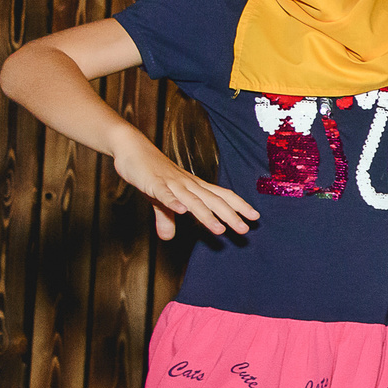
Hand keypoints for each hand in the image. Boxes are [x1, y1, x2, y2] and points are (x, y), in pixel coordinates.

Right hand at [114, 136, 258, 240]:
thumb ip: (166, 218)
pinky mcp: (153, 183)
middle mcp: (187, 184)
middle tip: (245, 230)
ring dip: (206, 215)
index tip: (255, 217)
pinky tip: (182, 211)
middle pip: (213, 200)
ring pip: (193, 200)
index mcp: (193, 187)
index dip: (238, 205)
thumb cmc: (150, 173)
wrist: (131, 148)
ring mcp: (171, 183)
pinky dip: (173, 202)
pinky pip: (165, 194)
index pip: (221, 195)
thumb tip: (167, 238)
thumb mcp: (159, 199)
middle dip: (230, 215)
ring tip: (219, 229)